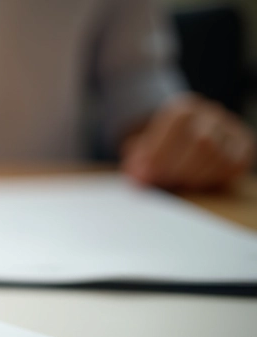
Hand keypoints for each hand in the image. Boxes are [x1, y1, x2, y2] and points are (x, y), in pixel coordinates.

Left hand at [121, 94, 254, 190]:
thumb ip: (137, 159)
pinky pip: (234, 165)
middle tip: (160, 183)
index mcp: (184, 108)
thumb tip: (137, 175)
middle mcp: (211, 114)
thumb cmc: (157, 150)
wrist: (181, 146)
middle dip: (177, 168)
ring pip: (219, 155)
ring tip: (176, 184)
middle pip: (201, 141)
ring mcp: (230, 131)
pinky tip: (195, 184)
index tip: (143, 175)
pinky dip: (213, 179)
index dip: (159, 151)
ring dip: (194, 176)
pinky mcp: (243, 148)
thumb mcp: (140, 149)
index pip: (178, 121)